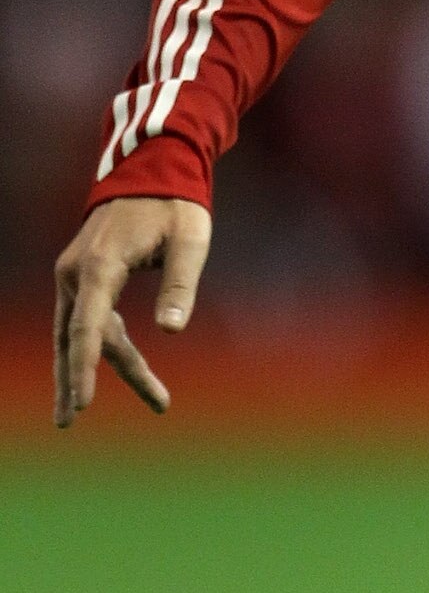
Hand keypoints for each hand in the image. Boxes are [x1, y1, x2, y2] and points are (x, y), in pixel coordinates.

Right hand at [52, 197, 211, 427]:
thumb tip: (173, 330)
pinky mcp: (81, 275)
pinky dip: (89, 347)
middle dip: (83, 379)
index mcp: (101, 265)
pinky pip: (82, 319)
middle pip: (80, 336)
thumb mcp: (190, 241)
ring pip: (75, 331)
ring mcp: (74, 273)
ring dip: (81, 369)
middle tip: (76, 421)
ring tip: (76, 411)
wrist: (151, 171)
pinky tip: (99, 373)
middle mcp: (77, 272)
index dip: (85, 367)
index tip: (84, 401)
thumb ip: (182, 285)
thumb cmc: (176, 206)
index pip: (88, 327)